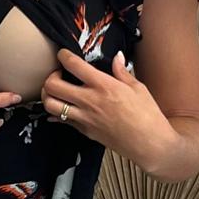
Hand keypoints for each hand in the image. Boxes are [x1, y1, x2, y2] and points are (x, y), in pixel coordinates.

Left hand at [41, 48, 173, 166]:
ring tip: (56, 92)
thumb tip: (117, 57)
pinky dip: (56, 114)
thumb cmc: (148, 115)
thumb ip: (122, 72)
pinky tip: (62, 108)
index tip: (63, 54)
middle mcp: (89, 101)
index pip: (74, 65)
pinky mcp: (84, 131)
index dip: (63, 56)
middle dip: (49, 77)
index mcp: (104, 86)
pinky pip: (62, 121)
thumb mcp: (138, 88)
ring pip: (51, 105)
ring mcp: (84, 118)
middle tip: (58, 75)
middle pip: (53, 86)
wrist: (150, 144)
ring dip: (48, 96)